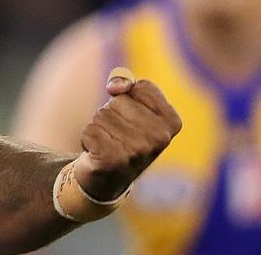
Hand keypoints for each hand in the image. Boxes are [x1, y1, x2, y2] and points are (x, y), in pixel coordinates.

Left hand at [73, 67, 181, 200]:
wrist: (108, 177)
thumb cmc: (122, 135)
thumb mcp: (131, 106)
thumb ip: (126, 83)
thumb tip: (115, 86)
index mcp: (172, 122)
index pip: (141, 86)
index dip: (127, 97)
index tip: (131, 118)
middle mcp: (160, 138)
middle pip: (118, 101)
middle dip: (110, 114)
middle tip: (117, 135)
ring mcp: (138, 151)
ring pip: (101, 115)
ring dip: (98, 127)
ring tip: (108, 144)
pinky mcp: (113, 160)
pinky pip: (89, 130)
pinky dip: (87, 138)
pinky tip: (97, 153)